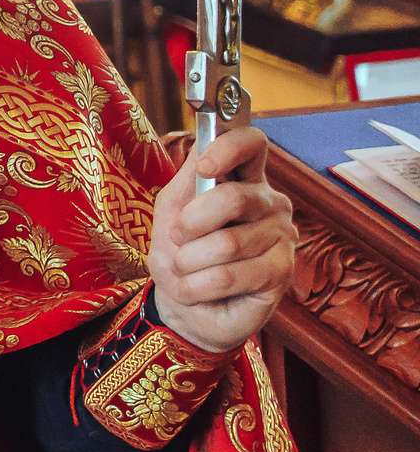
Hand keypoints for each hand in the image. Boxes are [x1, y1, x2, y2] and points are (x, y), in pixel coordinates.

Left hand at [148, 127, 296, 353]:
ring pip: (226, 243)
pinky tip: (197, 290)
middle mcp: (269, 203)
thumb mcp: (170, 212)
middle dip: (190, 223)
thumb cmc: (180, 254)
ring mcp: (281, 237)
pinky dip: (198, 286)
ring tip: (186, 270)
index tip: (204, 168)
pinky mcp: (281, 272)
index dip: (229, 148)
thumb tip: (202, 152)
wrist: (186, 307)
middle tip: (177, 240)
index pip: (253, 144)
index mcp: (243, 180)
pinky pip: (229, 275)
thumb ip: (186, 182)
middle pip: (233, 197)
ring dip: (189, 262)